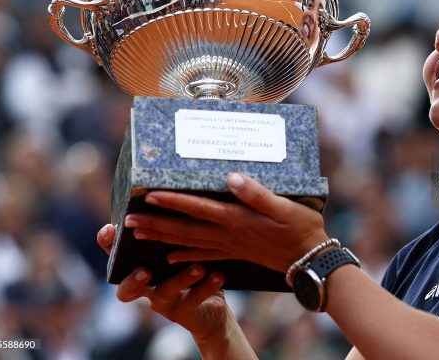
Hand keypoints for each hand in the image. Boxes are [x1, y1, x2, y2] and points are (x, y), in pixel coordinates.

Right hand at [97, 224, 230, 340]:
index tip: (111, 229)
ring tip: (198, 267)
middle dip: (131, 280)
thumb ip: (174, 225)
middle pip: (126, 289)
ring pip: (164, 292)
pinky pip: (194, 300)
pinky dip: (206, 287)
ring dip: (181, 279)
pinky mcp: (184, 312)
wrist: (211, 307)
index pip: (116, 256)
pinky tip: (218, 274)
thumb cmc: (192, 264)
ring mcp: (164, 301)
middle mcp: (147, 286)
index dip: (108, 245)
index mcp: (141, 264)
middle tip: (144, 270)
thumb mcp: (182, 244)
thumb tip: (174, 191)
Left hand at [122, 173, 328, 271]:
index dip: (173, 201)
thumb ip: (257, 193)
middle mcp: (229, 234)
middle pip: (185, 229)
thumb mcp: (284, 206)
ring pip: (189, 242)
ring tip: (139, 234)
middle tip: (128, 221)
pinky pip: (204, 255)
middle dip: (156, 223)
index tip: (150, 195)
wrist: (310, 259)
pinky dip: (184, 255)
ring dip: (163, 237)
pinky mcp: (236, 253)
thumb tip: (231, 178)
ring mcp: (230, 246)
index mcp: (238, 219)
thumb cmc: (301, 228)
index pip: (198, 208)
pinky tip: (170, 256)